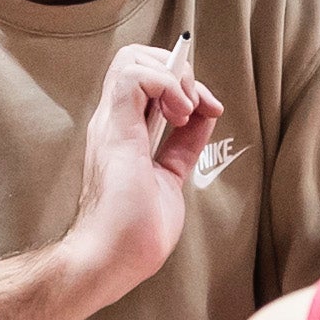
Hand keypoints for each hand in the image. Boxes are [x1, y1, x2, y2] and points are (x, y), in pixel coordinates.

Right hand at [68, 45, 221, 295]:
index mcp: (122, 133)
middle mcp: (112, 122)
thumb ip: (182, 146)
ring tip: (187, 109)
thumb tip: (203, 116)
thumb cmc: (133, 235)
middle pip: (137, 59)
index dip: (181, 82)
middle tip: (198, 104)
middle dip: (178, 69)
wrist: (112, 261)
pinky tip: (181, 112)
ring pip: (132, 58)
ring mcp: (110, 124)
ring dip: (173, 75)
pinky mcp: (116, 131)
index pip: (144, 80)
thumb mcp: (170, 178)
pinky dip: (166, 84)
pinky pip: (134, 76)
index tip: (208, 109)